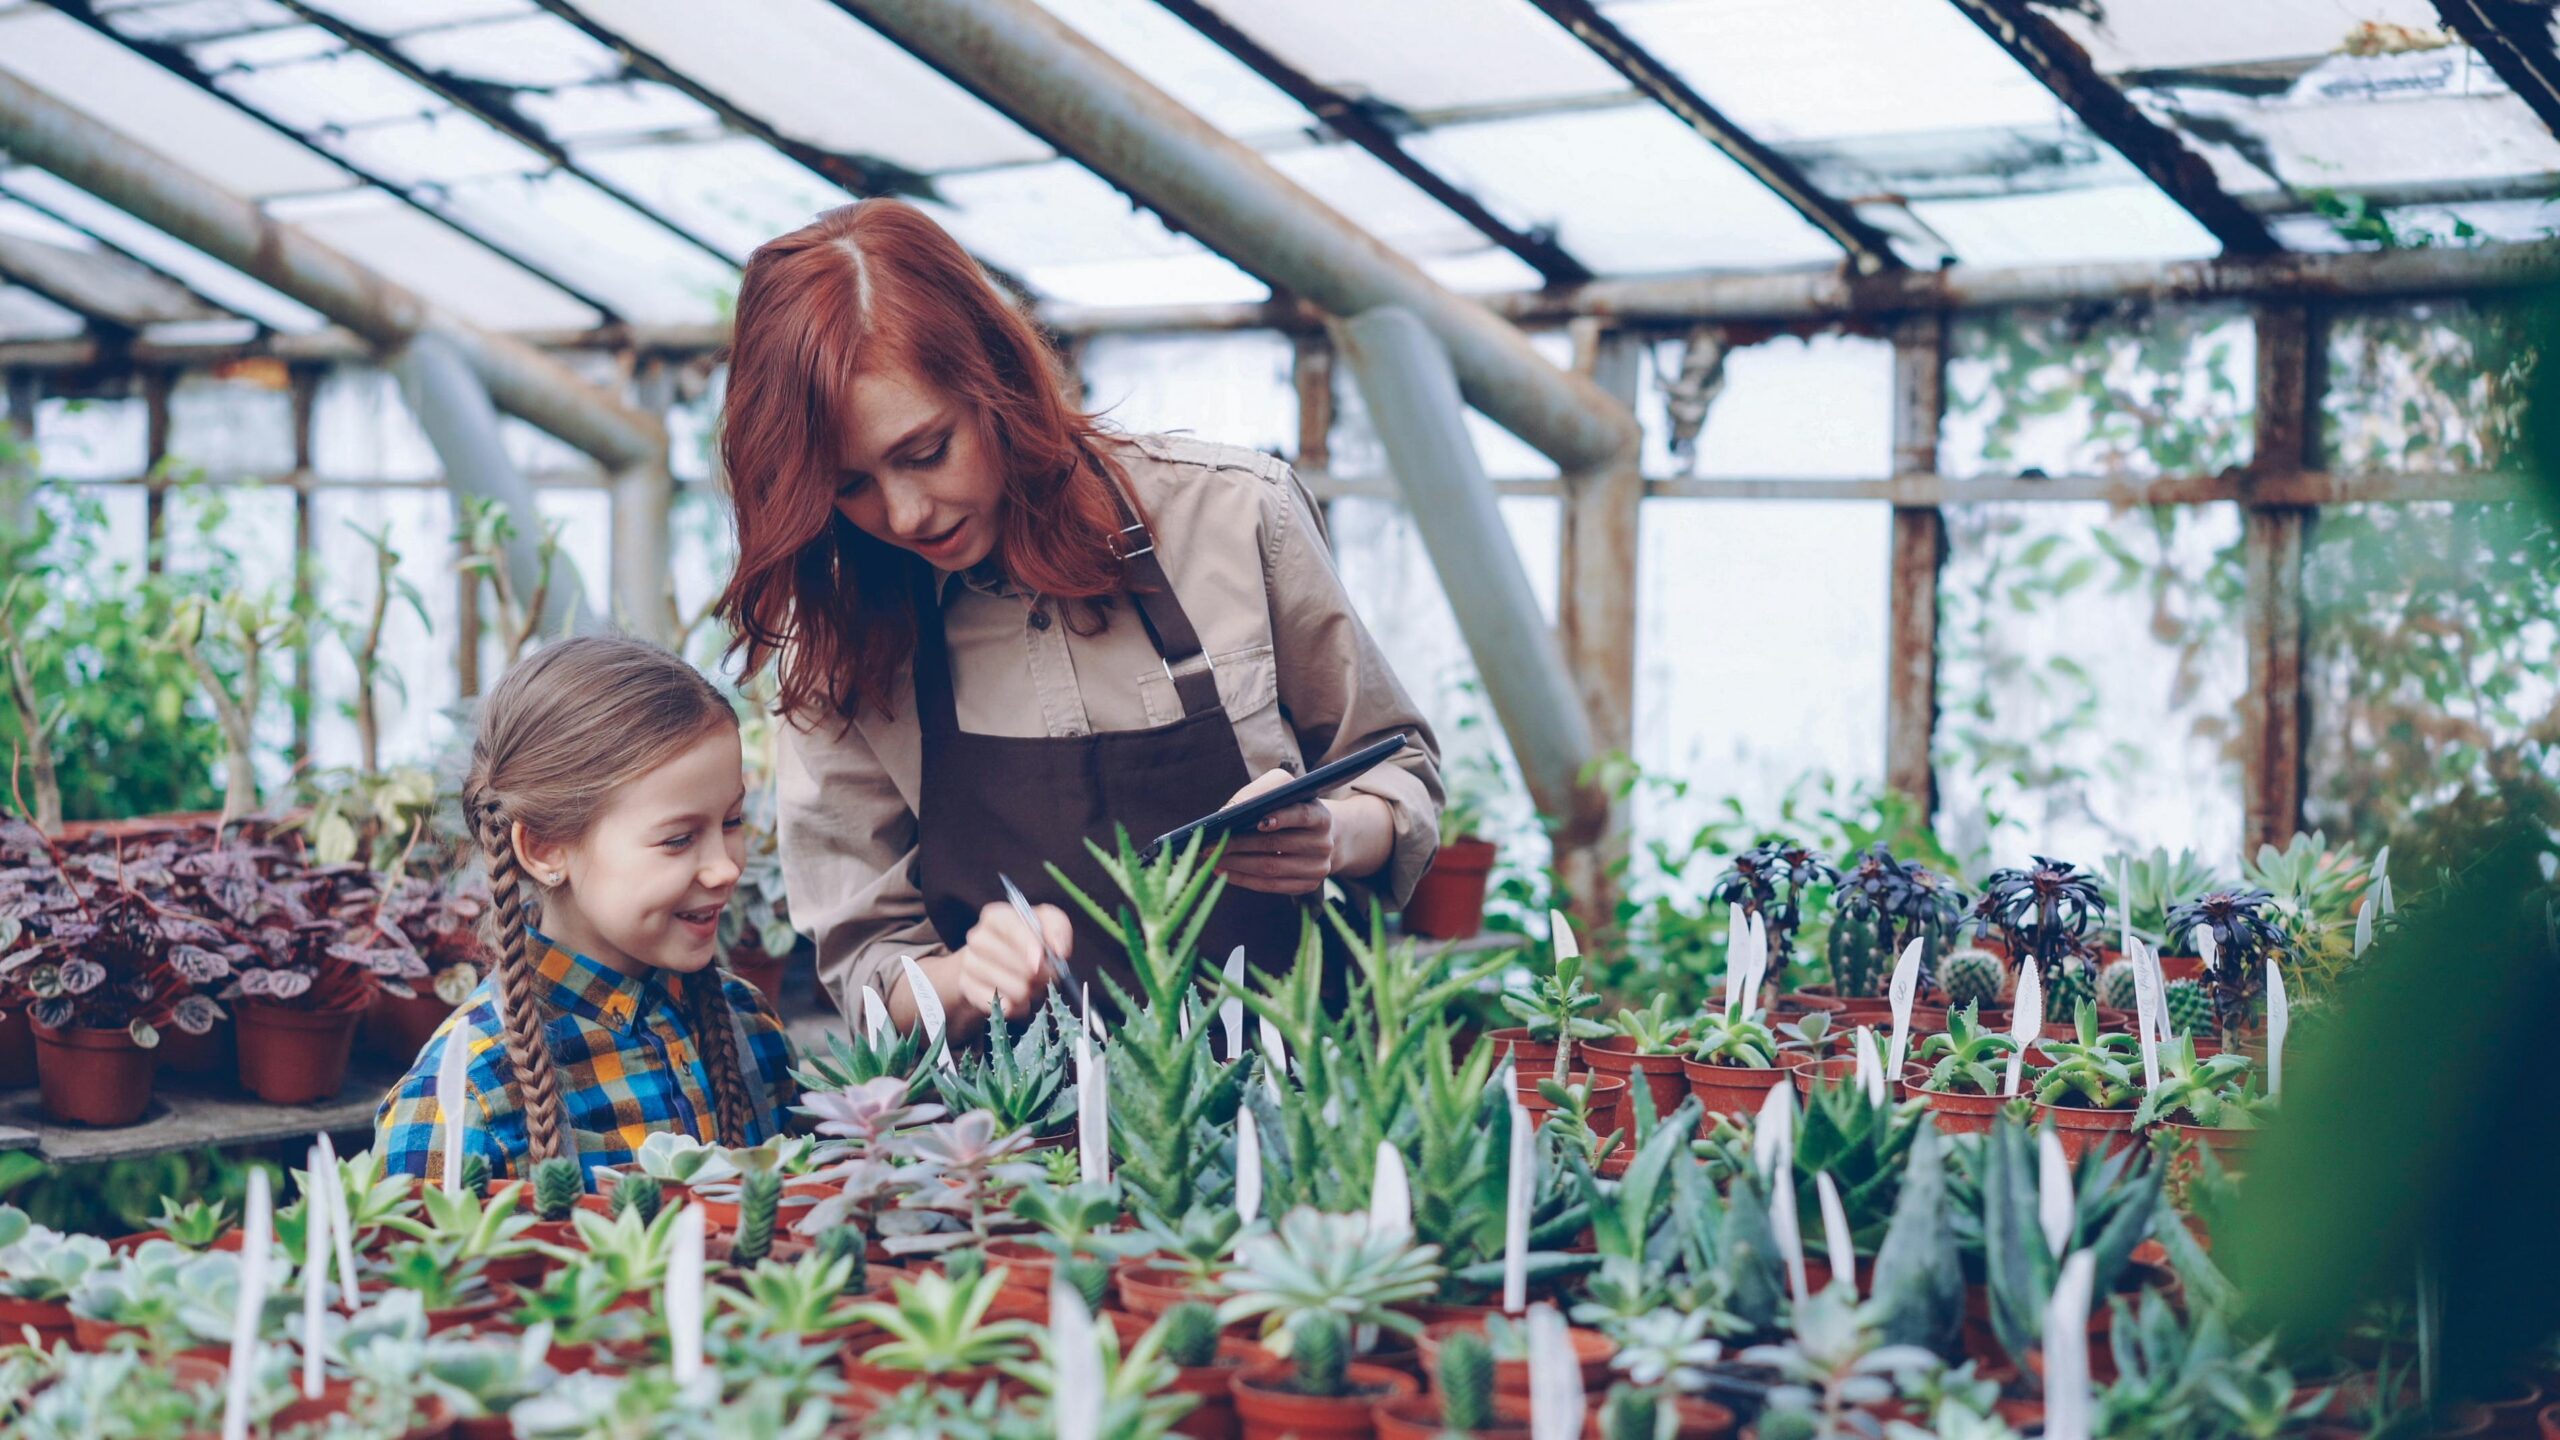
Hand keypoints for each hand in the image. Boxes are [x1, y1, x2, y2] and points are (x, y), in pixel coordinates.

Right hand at [933, 901, 1071, 1023]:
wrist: (999, 963)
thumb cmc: (1029, 940)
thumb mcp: (1047, 925)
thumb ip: (1058, 929)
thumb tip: (1058, 950)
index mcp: (996, 916)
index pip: (1010, 926)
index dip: (1027, 943)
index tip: (1041, 959)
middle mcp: (977, 937)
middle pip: (1012, 961)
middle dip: (1039, 973)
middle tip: (1047, 974)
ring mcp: (969, 964)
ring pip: (1012, 988)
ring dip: (1031, 991)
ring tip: (1031, 985)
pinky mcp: (968, 989)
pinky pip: (1002, 1006)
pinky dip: (1017, 1006)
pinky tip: (1017, 997)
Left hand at [1213, 768, 1336, 896]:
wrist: (1318, 835)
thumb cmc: (1291, 807)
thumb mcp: (1282, 790)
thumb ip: (1258, 793)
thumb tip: (1227, 812)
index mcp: (1321, 816)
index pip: (1302, 815)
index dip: (1281, 818)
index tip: (1257, 821)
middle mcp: (1324, 844)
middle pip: (1277, 845)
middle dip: (1239, 843)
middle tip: (1210, 842)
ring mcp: (1317, 868)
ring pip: (1270, 868)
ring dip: (1236, 863)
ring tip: (1212, 857)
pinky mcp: (1307, 886)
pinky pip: (1270, 886)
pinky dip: (1243, 879)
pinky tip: (1223, 871)